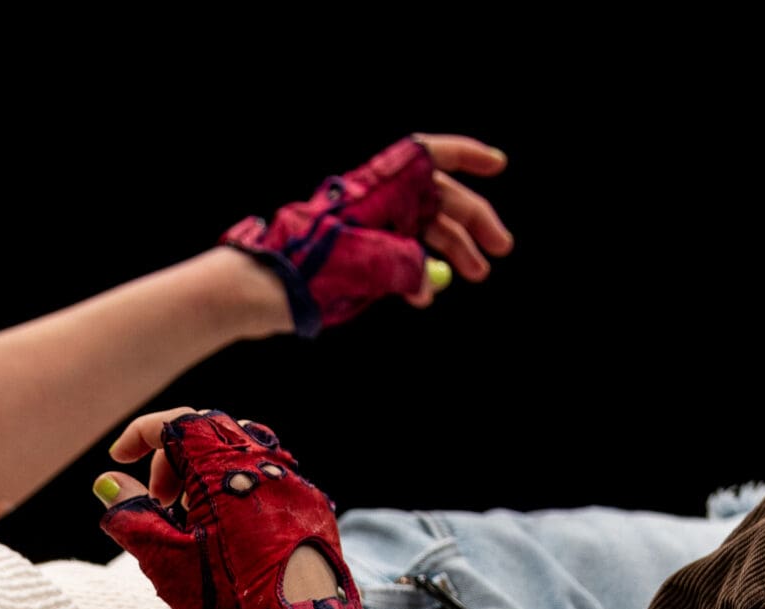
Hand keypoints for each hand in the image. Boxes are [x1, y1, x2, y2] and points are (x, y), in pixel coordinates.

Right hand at [94, 408, 369, 608]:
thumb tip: (105, 482)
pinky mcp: (313, 509)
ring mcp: (295, 487)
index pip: (178, 423)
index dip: (141, 434)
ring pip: (241, 452)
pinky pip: (267, 478)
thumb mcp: (165, 559)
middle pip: (209, 432)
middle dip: (171, 458)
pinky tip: (225, 533)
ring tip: (189, 521)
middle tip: (157, 502)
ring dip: (203, 472)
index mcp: (225, 473)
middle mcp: (266, 468)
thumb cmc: (226, 607)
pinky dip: (235, 489)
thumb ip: (132, 514)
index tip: (120, 458)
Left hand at [221, 134, 514, 335]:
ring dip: (453, 252)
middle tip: (499, 251)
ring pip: (423, 230)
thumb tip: (427, 281)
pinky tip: (424, 297)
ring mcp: (371, 228)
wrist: (265, 290)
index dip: (466, 155)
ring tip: (476, 275)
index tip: (498, 166)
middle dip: (471, 223)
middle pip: (437, 199)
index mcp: (380, 187)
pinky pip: (401, 258)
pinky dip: (417, 275)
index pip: (429, 156)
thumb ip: (407, 266)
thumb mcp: (371, 265)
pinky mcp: (361, 256)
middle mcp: (379, 201)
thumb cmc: (312, 268)